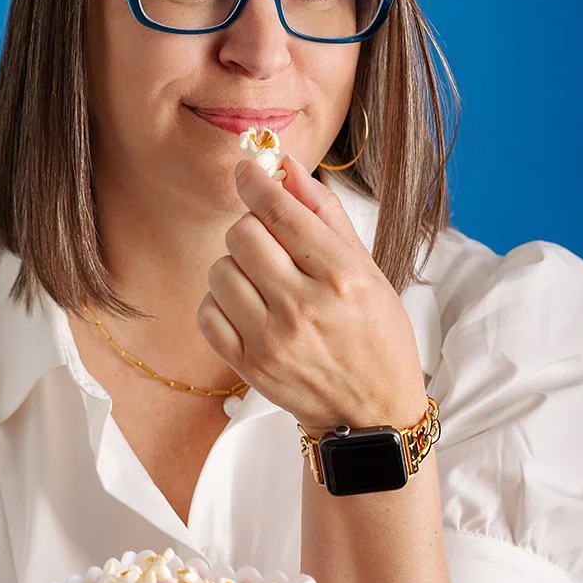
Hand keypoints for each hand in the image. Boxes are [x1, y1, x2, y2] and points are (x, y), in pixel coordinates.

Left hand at [197, 151, 427, 432]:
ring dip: (236, 267)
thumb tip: (287, 168)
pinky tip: (247, 307)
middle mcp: (304, 307)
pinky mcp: (249, 365)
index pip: (281, 212)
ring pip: (221, 270)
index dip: (257, 182)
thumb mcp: (367, 271)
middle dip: (253, 229)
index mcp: (341, 277)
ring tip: (262, 282)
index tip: (247, 170)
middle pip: (243, 234)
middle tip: (270, 244)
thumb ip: (325, 216)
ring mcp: (272, 340)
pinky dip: (221, 302)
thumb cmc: (375, 336)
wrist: (371, 413)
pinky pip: (207, 312)